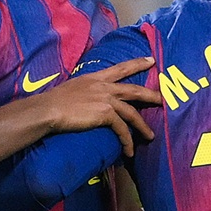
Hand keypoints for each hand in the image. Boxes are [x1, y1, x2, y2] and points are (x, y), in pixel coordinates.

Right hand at [36, 57, 163, 156]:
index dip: (137, 63)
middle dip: (150, 94)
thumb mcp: (72, 88)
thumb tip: (86, 98)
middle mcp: (103, 86)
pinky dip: (127, 141)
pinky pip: (121, 129)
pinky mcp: (105, 114)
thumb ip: (84, 91)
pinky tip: (129, 150)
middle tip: (162, 99)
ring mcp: (105, 99)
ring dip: (142, 126)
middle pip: (133, 90)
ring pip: (132, 113)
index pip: (121, 68)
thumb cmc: (53, 101)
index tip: (151, 60)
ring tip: (151, 136)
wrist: (48, 109)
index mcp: (95, 77)